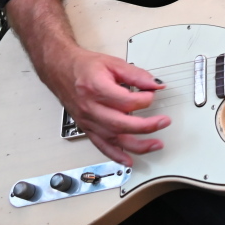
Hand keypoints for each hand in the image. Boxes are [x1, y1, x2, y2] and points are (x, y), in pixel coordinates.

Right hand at [50, 48, 169, 166]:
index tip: (152, 94)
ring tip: (155, 145)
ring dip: (136, 145)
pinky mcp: (86, 128)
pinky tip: (128, 160)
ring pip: (113, 138)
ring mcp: (87, 120)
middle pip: (120, 123)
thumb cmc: (85, 66)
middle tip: (164, 122)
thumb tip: (155, 85)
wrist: (60, 70)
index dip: (144, 99)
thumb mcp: (113, 63)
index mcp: (96, 88)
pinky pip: (101, 145)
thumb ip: (136, 74)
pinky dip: (116, 155)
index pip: (125, 101)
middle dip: (146, 126)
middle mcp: (90, 107)